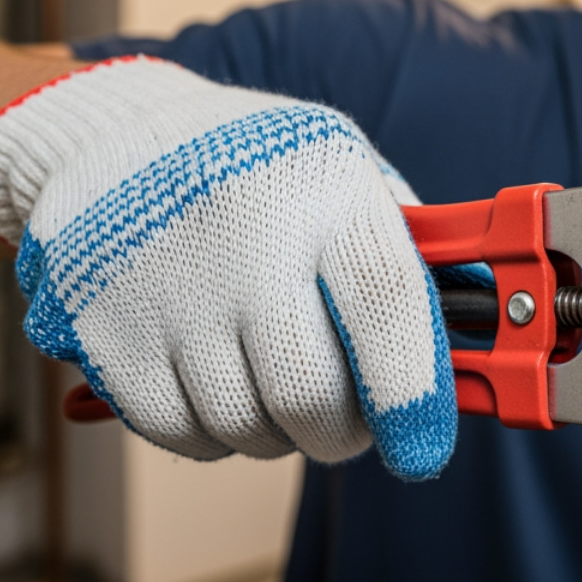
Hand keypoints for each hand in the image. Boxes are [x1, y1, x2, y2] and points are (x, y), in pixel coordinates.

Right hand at [0, 56, 455, 480]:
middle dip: (340, 433)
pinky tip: (218, 385)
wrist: (123, 134)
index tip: (422, 447)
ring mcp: (169, 285)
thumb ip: (411, 256)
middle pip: (309, 392)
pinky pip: (177, 432)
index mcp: (328, 194)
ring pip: (243, 425)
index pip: (386, 306)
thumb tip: (476, 332)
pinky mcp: (105, 328)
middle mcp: (248, 238)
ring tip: (276, 386)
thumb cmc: (269, 170)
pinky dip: (209, 433)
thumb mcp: (351, 178)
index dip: (412, 392)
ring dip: (274, 433)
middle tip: (345, 424)